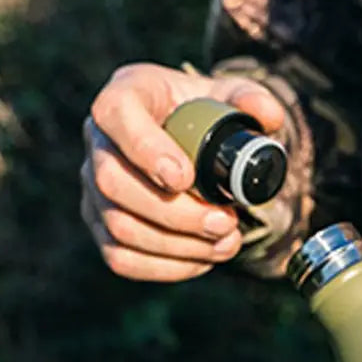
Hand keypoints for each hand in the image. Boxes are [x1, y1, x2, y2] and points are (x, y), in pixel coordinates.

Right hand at [80, 62, 283, 281]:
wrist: (192, 148)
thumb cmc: (206, 118)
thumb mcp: (231, 99)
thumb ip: (252, 100)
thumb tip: (268, 116)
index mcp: (126, 94)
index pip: (116, 114)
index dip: (147, 150)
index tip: (187, 178)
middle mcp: (98, 140)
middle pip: (113, 183)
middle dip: (176, 214)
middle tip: (226, 222)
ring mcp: (93, 187)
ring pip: (119, 227)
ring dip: (180, 245)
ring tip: (226, 242)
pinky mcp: (101, 227)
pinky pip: (122, 259)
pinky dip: (168, 267)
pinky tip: (204, 259)